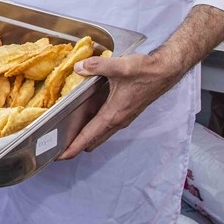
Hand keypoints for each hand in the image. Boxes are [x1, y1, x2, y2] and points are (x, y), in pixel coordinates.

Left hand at [58, 51, 187, 158]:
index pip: (89, 136)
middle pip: (93, 139)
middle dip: (76, 146)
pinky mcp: (125, 111)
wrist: (165, 71)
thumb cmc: (146, 71)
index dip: (73, 147)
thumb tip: (79, 68)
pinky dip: (93, 126)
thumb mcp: (119, 67)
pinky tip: (84, 117)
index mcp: (114, 114)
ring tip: (66, 136)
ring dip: (85, 137)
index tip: (60, 156)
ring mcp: (122, 117)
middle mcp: (118, 120)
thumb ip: (96, 67)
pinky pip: (105, 124)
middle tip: (58, 147)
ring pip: (99, 133)